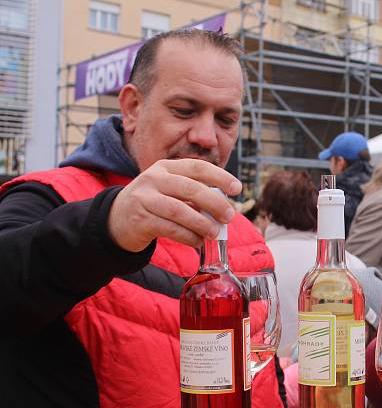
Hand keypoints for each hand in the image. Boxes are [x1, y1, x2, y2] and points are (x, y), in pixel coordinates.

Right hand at [107, 159, 241, 251]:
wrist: (117, 219)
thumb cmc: (154, 204)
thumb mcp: (170, 190)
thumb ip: (194, 194)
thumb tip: (225, 207)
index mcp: (166, 167)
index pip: (197, 167)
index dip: (220, 177)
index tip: (237, 189)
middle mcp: (154, 179)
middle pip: (190, 188)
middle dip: (214, 203)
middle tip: (229, 216)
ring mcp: (144, 198)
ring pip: (180, 210)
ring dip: (202, 223)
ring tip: (214, 232)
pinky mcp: (140, 220)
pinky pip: (170, 228)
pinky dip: (188, 236)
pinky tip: (197, 240)